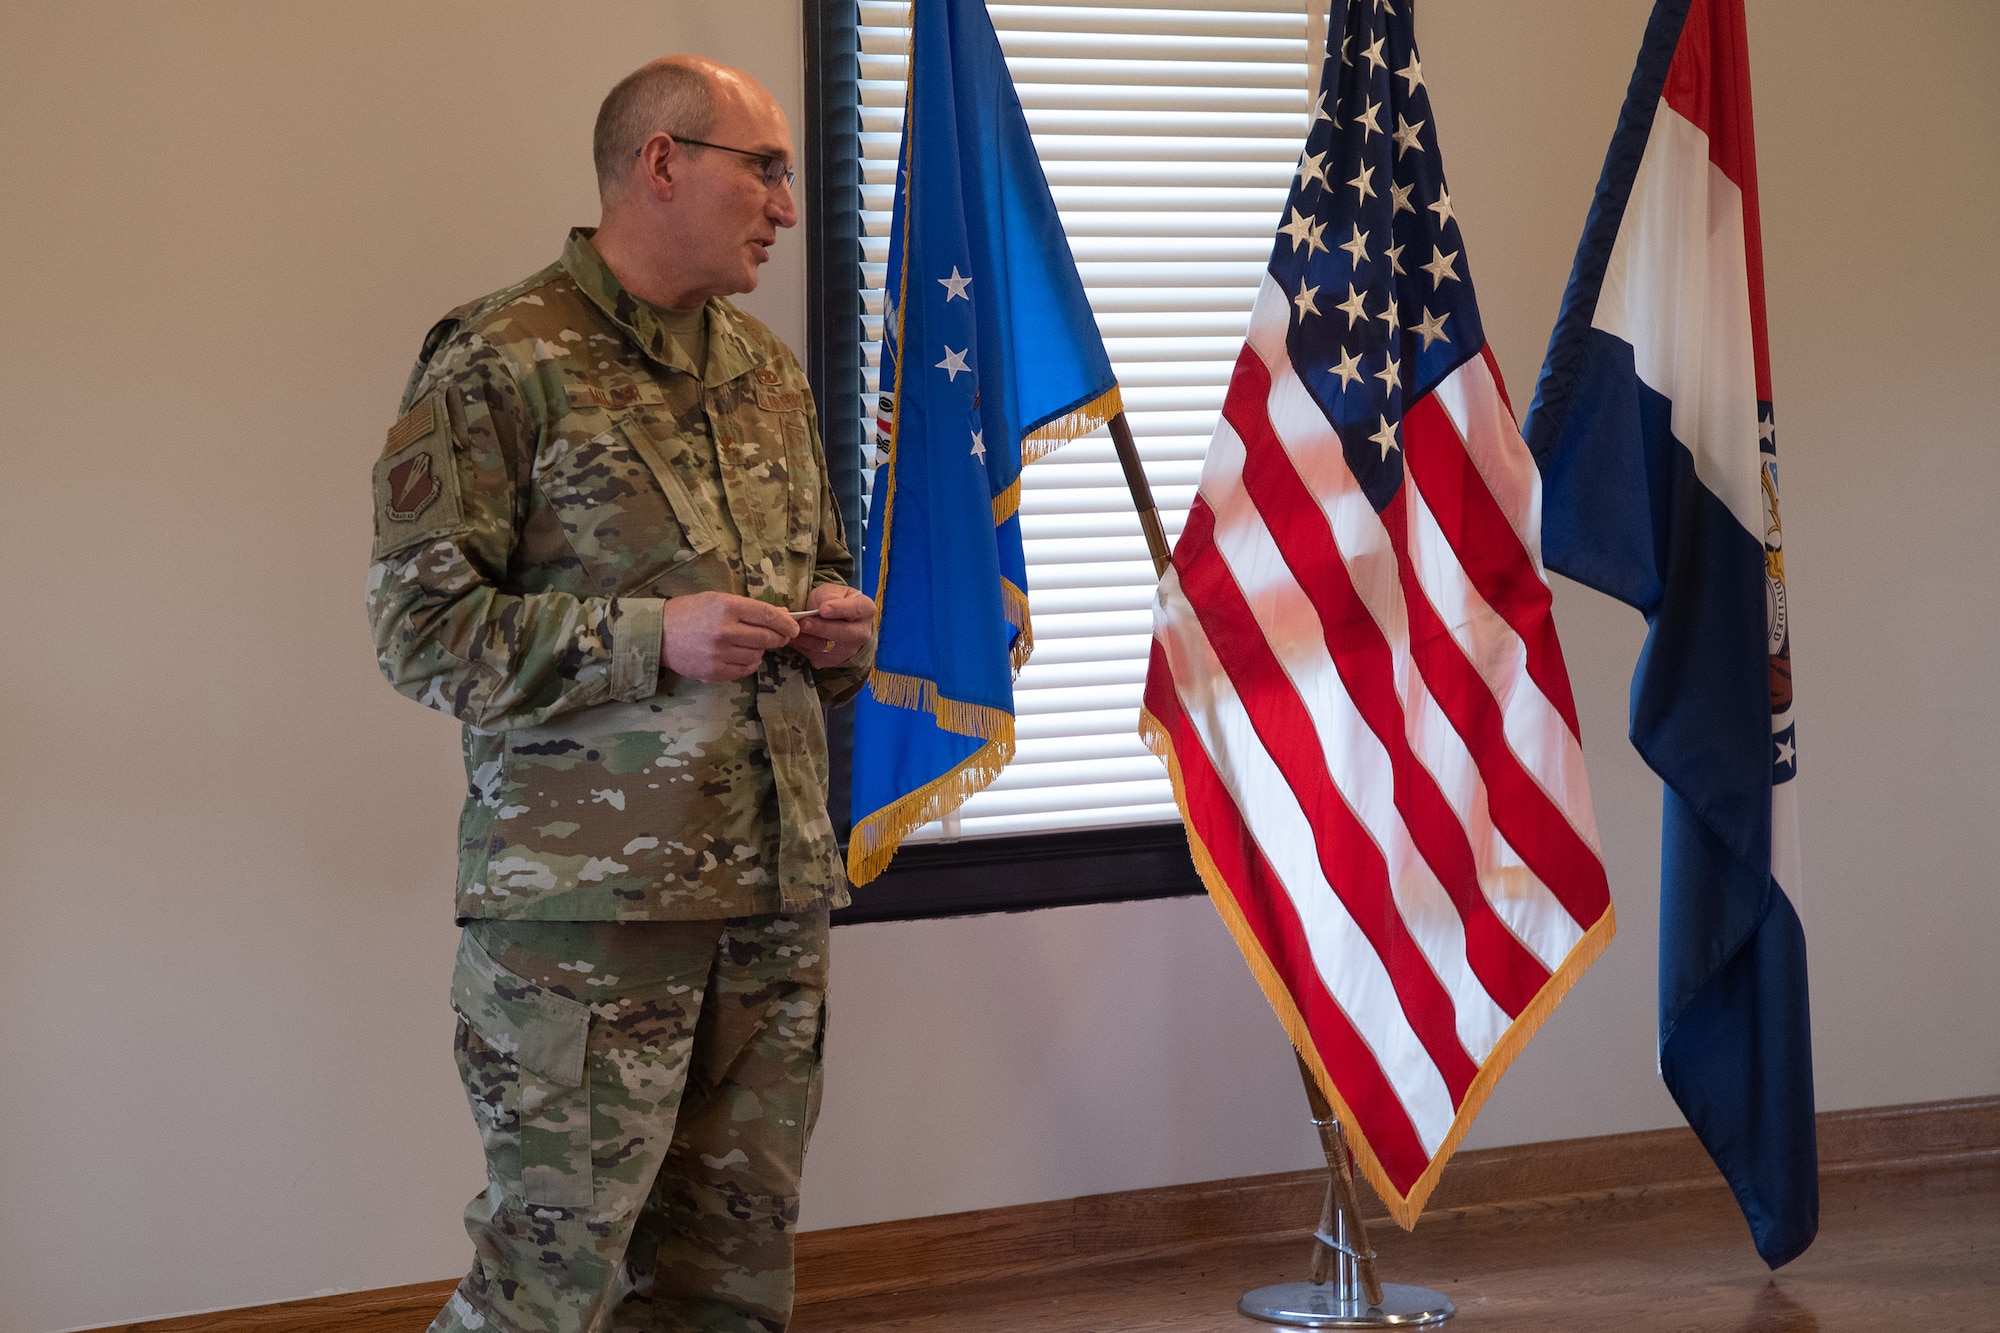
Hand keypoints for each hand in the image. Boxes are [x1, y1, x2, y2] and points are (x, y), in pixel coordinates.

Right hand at [661, 592, 798, 681]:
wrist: (658, 634)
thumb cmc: (689, 612)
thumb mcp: (717, 600)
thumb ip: (749, 607)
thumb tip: (781, 614)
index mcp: (726, 606)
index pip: (768, 616)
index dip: (786, 623)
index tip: (793, 626)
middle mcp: (724, 630)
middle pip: (767, 638)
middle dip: (778, 638)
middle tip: (779, 637)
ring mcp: (719, 653)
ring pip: (757, 655)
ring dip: (760, 650)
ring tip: (749, 644)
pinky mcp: (714, 671)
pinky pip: (745, 670)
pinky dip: (749, 663)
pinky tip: (740, 655)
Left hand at [798, 584, 874, 670]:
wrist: (835, 621)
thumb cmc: (833, 601)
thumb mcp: (831, 591)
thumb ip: (828, 596)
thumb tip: (824, 606)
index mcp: (865, 609)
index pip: (855, 610)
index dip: (839, 610)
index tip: (823, 609)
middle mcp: (861, 632)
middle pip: (842, 633)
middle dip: (821, 628)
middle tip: (804, 622)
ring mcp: (849, 649)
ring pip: (826, 647)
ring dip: (807, 639)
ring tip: (794, 629)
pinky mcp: (833, 660)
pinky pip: (816, 656)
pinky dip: (802, 647)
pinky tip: (795, 638)